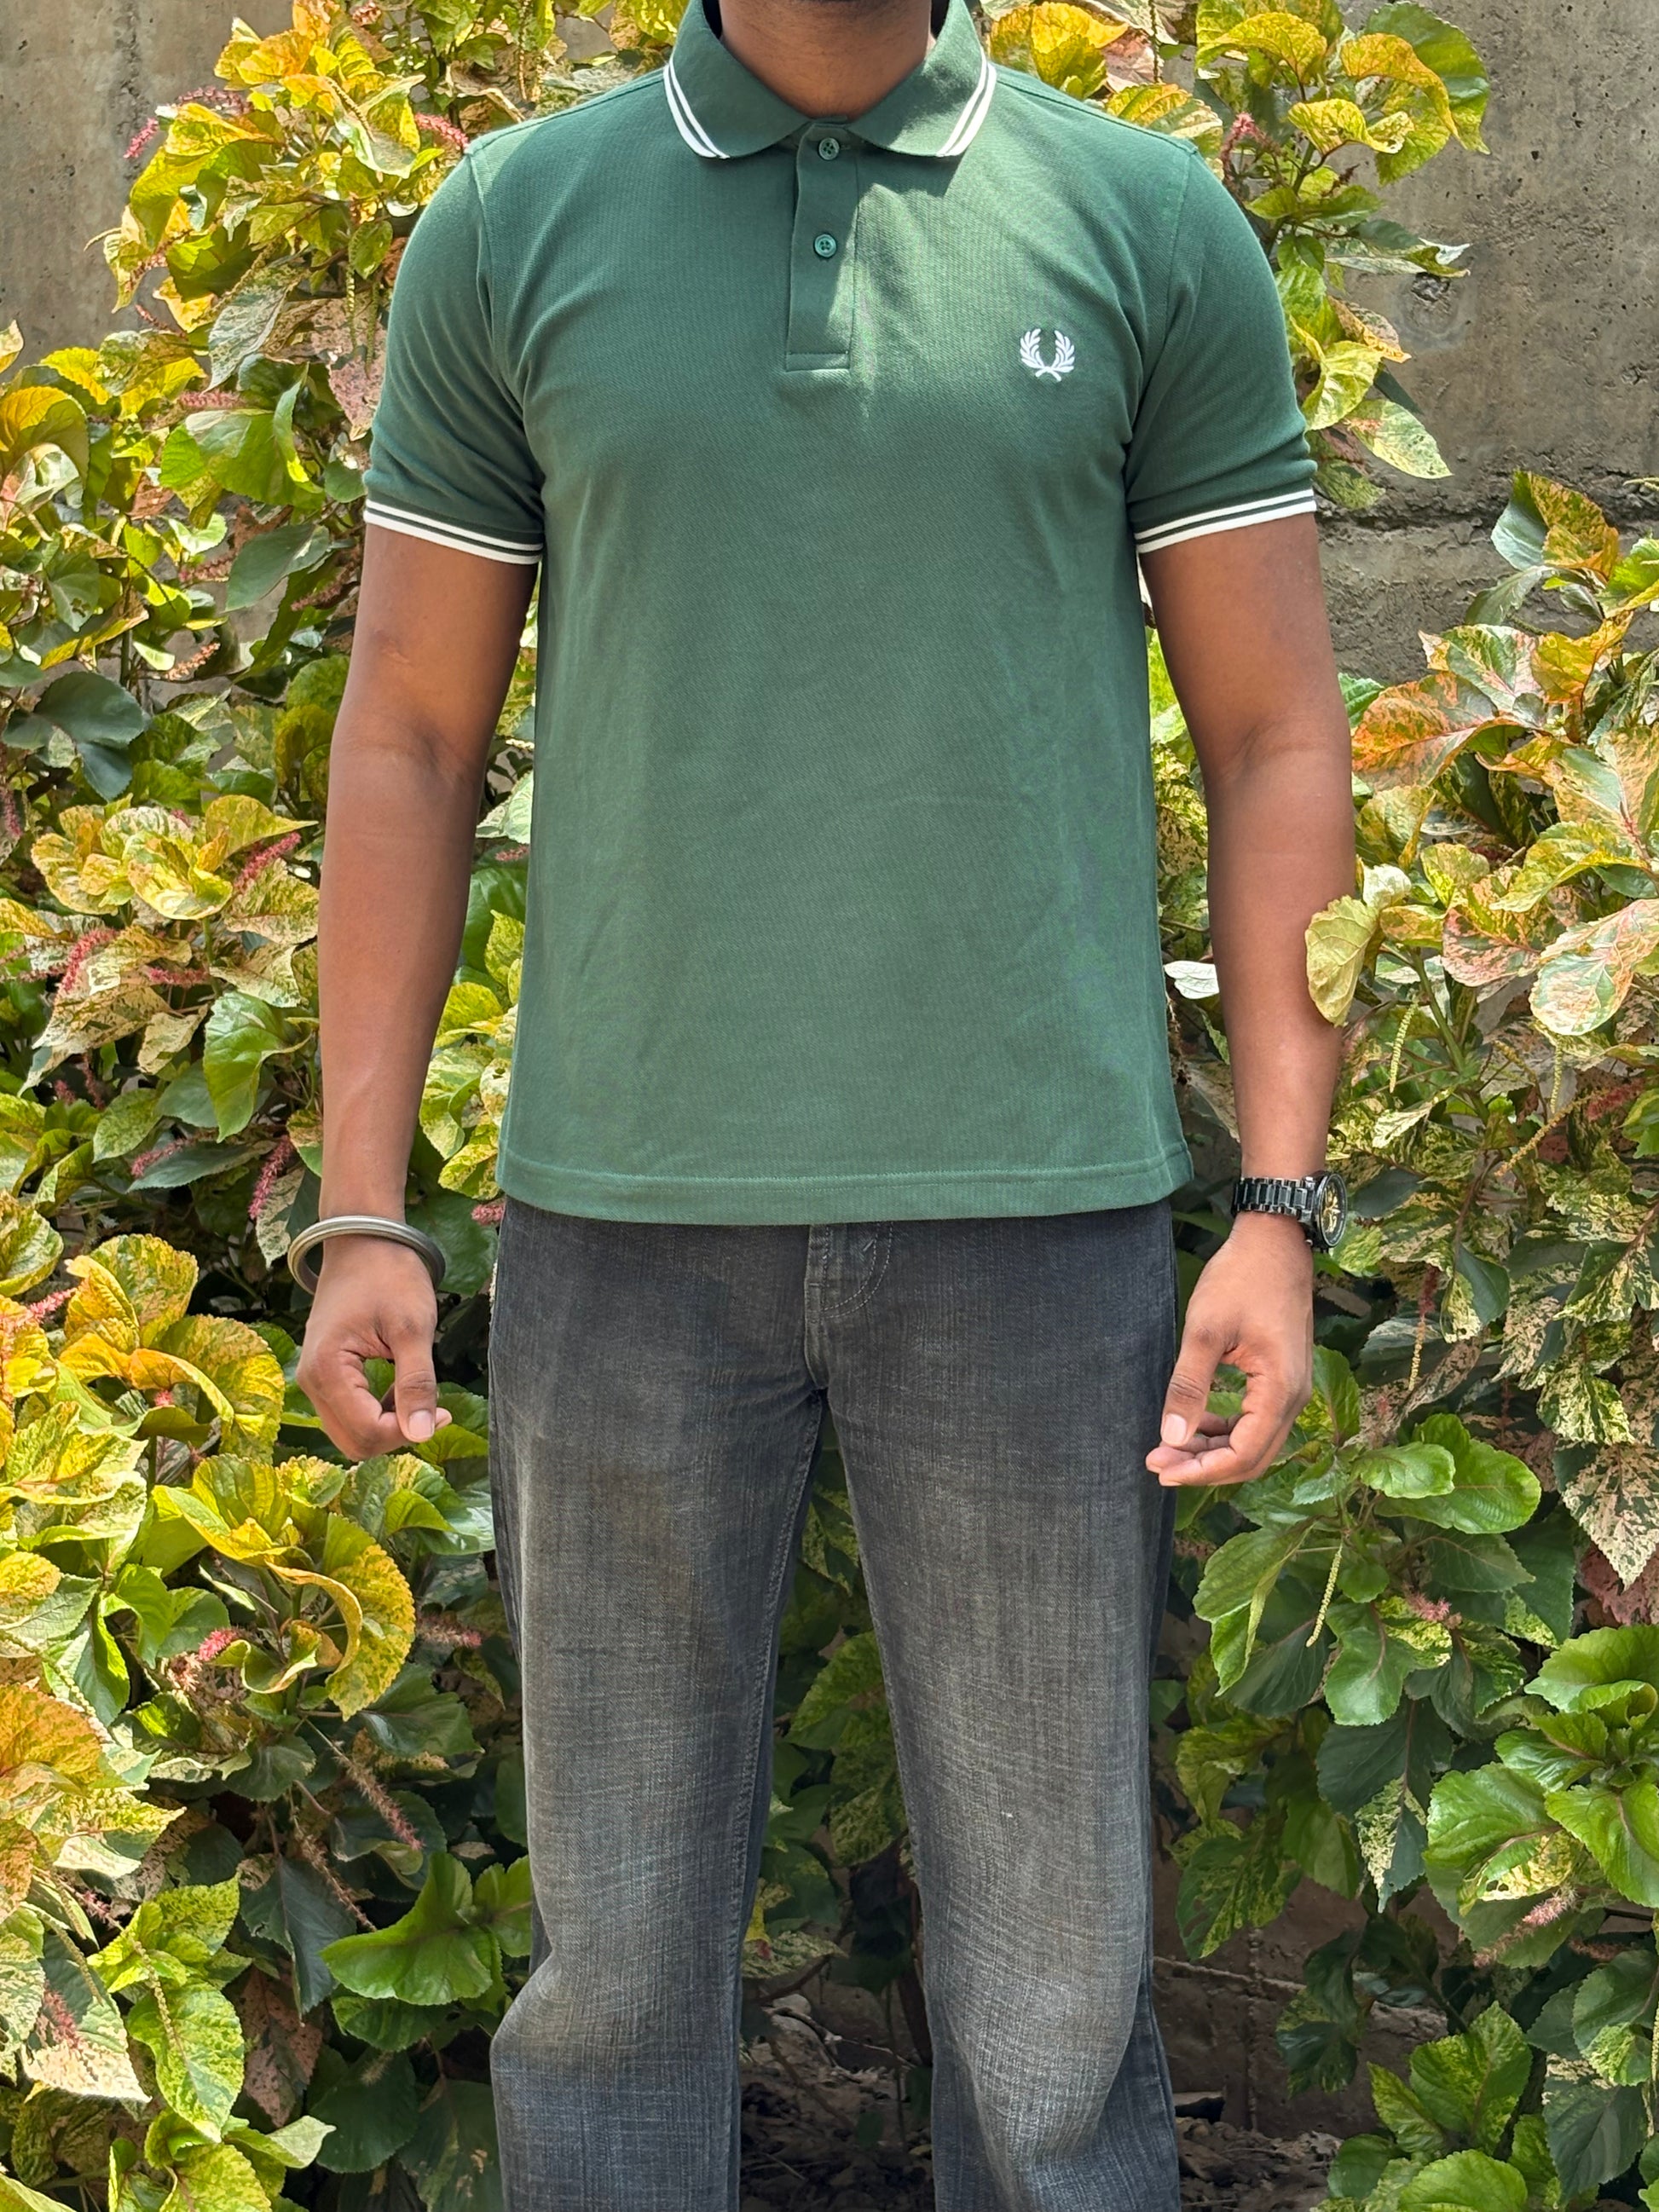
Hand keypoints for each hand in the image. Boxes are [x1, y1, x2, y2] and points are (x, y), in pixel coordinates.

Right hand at [296, 1236, 452, 1457]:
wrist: (363, 1240)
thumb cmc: (390, 1274)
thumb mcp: (413, 1328)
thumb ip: (416, 1383)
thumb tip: (423, 1434)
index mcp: (327, 1371)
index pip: (365, 1433)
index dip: (407, 1433)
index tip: (445, 1413)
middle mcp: (311, 1380)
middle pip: (354, 1441)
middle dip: (395, 1434)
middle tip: (433, 1408)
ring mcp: (314, 1377)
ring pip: (351, 1430)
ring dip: (388, 1424)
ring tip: (419, 1393)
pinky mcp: (324, 1373)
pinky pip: (349, 1412)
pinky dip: (378, 1411)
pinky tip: (402, 1387)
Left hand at [1147, 1213, 1313, 1487]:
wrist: (1274, 1241)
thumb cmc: (1241, 1278)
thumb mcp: (1205, 1330)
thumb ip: (1189, 1386)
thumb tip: (1172, 1436)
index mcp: (1280, 1389)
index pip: (1243, 1454)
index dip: (1201, 1470)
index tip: (1160, 1467)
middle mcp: (1294, 1397)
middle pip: (1252, 1457)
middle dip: (1204, 1466)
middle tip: (1158, 1463)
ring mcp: (1292, 1388)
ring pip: (1254, 1441)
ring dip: (1213, 1450)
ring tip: (1170, 1447)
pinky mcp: (1283, 1377)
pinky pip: (1256, 1420)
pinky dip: (1226, 1429)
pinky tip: (1196, 1424)